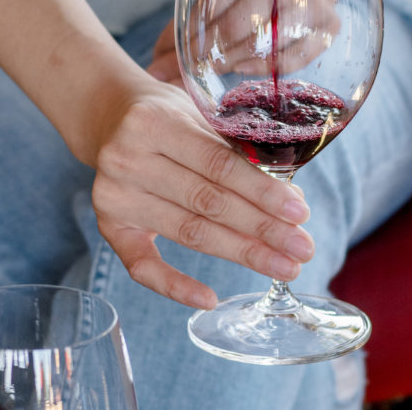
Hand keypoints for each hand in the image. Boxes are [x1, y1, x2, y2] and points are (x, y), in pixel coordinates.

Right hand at [88, 74, 314, 309]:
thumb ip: (236, 148)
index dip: (262, 192)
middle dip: (262, 228)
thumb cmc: (166, 114)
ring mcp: (114, 196)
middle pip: (207, 203)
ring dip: (241, 252)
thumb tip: (291, 198)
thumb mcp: (196, 112)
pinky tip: (210, 299)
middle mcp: (128, 160)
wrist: (108, 115)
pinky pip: (142, 266)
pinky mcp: (108, 226)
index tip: (300, 212)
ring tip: (282, 266)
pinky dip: (175, 286)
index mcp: (154, 123)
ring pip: (188, 232)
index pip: (218, 165)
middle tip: (303, 248)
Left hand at [149, 0, 342, 85]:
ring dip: (233, 61)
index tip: (180, 48)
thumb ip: (187, 22)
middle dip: (210, 50)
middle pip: (239, 24)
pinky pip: (296, 57)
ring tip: (214, 68)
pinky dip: (266, 68)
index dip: (194, 27)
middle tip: (193, 66)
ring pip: (265, 42)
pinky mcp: (329, 25)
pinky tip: (245, 69)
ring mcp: (311, 0)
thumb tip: (154, 67)